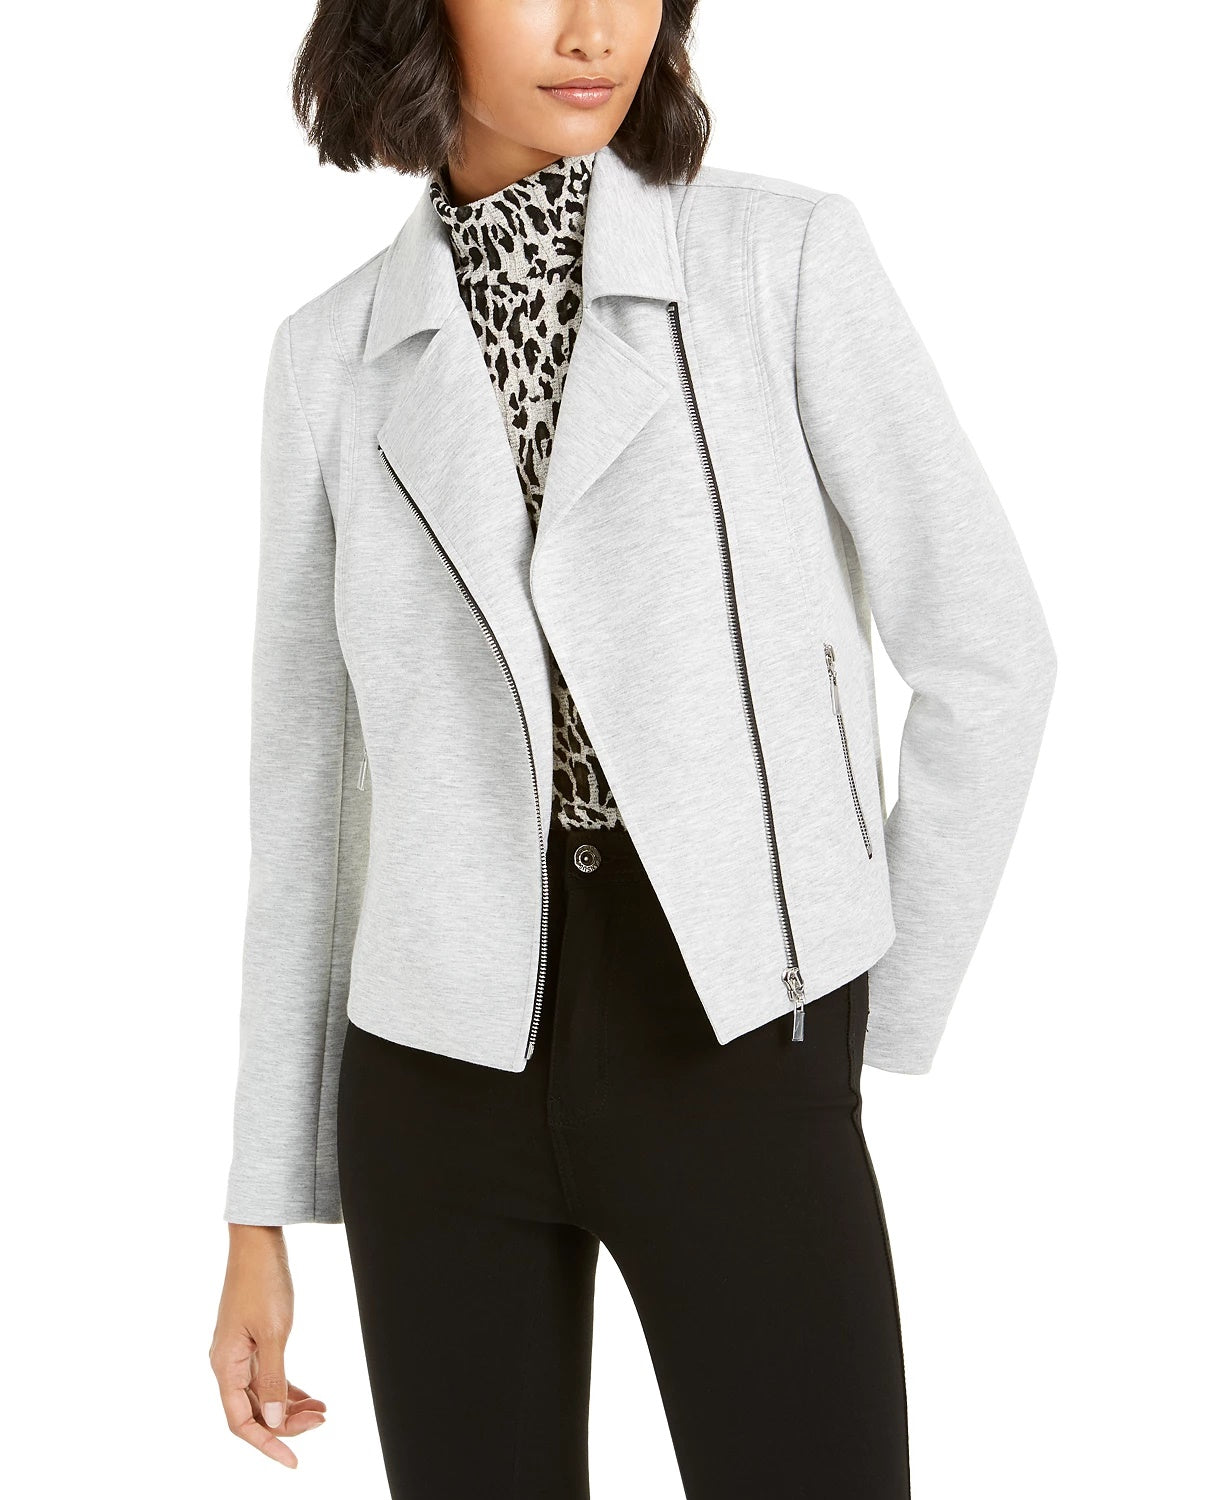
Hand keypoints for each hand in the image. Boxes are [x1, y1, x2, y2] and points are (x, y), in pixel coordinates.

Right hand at [210, 1225, 326, 1467]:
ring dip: (291, 1407)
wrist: (258, 1243)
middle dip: (287, 1423)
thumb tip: (274, 1420)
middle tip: (321, 1422)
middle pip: (254, 1411)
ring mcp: (239, 1353)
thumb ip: (273, 1378)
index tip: (294, 1458)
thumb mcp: (274, 1332)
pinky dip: (289, 1388)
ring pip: (263, 1395)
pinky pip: (268, 1376)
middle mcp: (227, 1364)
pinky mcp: (252, 1341)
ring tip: (323, 1412)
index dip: (267, 1444)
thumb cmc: (262, 1282)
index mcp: (224, 1366)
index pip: (241, 1422)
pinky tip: (312, 1396)